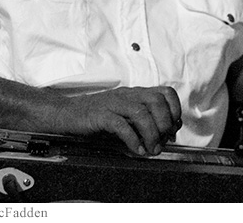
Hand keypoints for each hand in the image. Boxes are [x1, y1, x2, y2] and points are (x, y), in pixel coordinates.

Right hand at [63, 86, 181, 155]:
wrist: (69, 113)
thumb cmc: (99, 116)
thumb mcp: (126, 114)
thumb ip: (145, 120)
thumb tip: (168, 135)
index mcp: (136, 93)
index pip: (164, 92)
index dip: (174, 109)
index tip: (174, 127)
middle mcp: (127, 95)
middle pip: (156, 101)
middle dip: (164, 123)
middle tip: (163, 141)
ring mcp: (114, 103)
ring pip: (141, 112)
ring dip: (151, 133)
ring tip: (152, 149)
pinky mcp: (100, 115)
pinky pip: (120, 125)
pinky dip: (132, 139)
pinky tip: (136, 149)